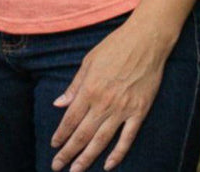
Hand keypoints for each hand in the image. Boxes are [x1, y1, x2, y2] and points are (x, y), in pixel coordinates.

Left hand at [50, 16, 171, 170]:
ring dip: (87, 158)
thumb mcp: (89, 60)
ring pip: (101, 141)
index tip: (54, 146)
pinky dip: (117, 154)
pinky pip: (127, 138)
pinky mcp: (139, 111)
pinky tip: (108, 165)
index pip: (70, 119)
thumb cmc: (115, 46)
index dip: (61, 135)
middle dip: (68, 153)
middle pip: (82, 134)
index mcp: (89, 89)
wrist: (146, 40)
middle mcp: (104, 103)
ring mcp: (123, 109)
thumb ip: (74, 85)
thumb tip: (59, 104)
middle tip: (57, 167)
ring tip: (76, 171)